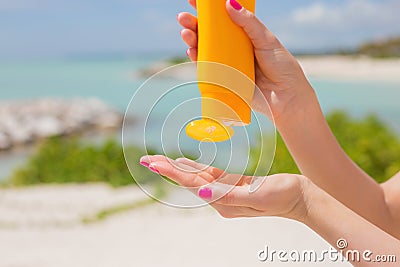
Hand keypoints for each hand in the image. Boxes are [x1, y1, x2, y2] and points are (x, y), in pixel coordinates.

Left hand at [140, 155, 308, 220]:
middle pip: (189, 181)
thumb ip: (228, 195)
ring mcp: (226, 191)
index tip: (154, 163)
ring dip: (177, 168)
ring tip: (159, 160)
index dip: (172, 172)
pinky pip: (209, 174)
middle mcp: (220, 198)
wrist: (299, 197)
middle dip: (168, 169)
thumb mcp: (256, 196)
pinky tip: (184, 162)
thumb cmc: (281, 196)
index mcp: (223, 203)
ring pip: (196, 176)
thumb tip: (201, 191)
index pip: (192, 184)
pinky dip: (195, 167)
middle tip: (147, 159)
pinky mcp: (233, 183)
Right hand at [178, 0, 313, 124]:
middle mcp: (234, 49)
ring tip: (186, 32)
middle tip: (184, 17)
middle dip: (194, 24)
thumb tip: (229, 3)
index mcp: (245, 36)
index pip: (224, 19)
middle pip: (209, 34)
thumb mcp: (267, 40)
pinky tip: (190, 51)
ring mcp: (228, 64)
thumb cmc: (281, 67)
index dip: (209, 10)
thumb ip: (249, 23)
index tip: (195, 1)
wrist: (285, 98)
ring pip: (205, 50)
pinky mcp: (225, 80)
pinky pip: (207, 68)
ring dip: (192, 40)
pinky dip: (196, 60)